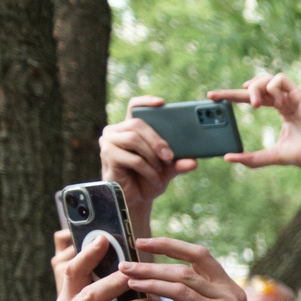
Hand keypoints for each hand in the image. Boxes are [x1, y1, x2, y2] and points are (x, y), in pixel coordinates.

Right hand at [100, 99, 188, 229]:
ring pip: (134, 139)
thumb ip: (179, 163)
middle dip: (157, 140)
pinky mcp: (107, 155)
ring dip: (152, 156)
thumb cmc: (148, 179)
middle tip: (170, 157)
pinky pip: (133, 158)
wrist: (135, 199)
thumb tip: (194, 162)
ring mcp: (109, 142)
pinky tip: (154, 179)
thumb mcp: (168, 170)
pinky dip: (148, 170)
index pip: (134, 106)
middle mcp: (116, 131)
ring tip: (160, 170)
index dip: (146, 101)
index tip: (162, 103)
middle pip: (137, 124)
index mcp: (130, 128)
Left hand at [120, 238, 255, 300]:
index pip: (199, 256)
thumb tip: (138, 292)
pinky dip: (155, 288)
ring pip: (183, 275)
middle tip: (130, 252)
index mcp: (225, 288)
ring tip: (125, 271)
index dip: (172, 246)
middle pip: (194, 257)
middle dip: (160, 250)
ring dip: (150, 271)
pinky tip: (136, 287)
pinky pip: (180, 293)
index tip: (144, 243)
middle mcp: (229, 290)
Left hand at [213, 73, 300, 176]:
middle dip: (236, 90)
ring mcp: (293, 97)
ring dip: (255, 88)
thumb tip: (228, 158)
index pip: (253, 97)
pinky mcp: (300, 95)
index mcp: (282, 111)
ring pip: (267, 78)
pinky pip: (280, 79)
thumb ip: (252, 157)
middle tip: (223, 99)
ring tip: (254, 104)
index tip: (212, 96)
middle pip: (257, 85)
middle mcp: (286, 101)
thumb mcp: (273, 155)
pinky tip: (274, 102)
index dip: (232, 96)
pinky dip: (272, 87)